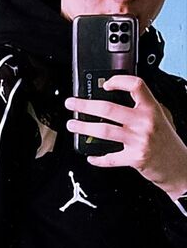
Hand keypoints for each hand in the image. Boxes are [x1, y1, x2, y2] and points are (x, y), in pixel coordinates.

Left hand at [65, 75, 186, 199]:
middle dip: (85, 105)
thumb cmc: (166, 141)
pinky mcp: (134, 158)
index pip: (136, 86)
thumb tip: (116, 95)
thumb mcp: (161, 116)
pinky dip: (98, 158)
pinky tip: (90, 156)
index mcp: (151, 108)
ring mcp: (139, 140)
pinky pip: (110, 158)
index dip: (119, 81)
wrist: (178, 166)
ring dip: (83, 127)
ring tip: (72, 125)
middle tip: (72, 103)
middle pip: (108, 108)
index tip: (104, 84)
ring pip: (103, 131)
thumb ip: (143, 106)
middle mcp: (145, 122)